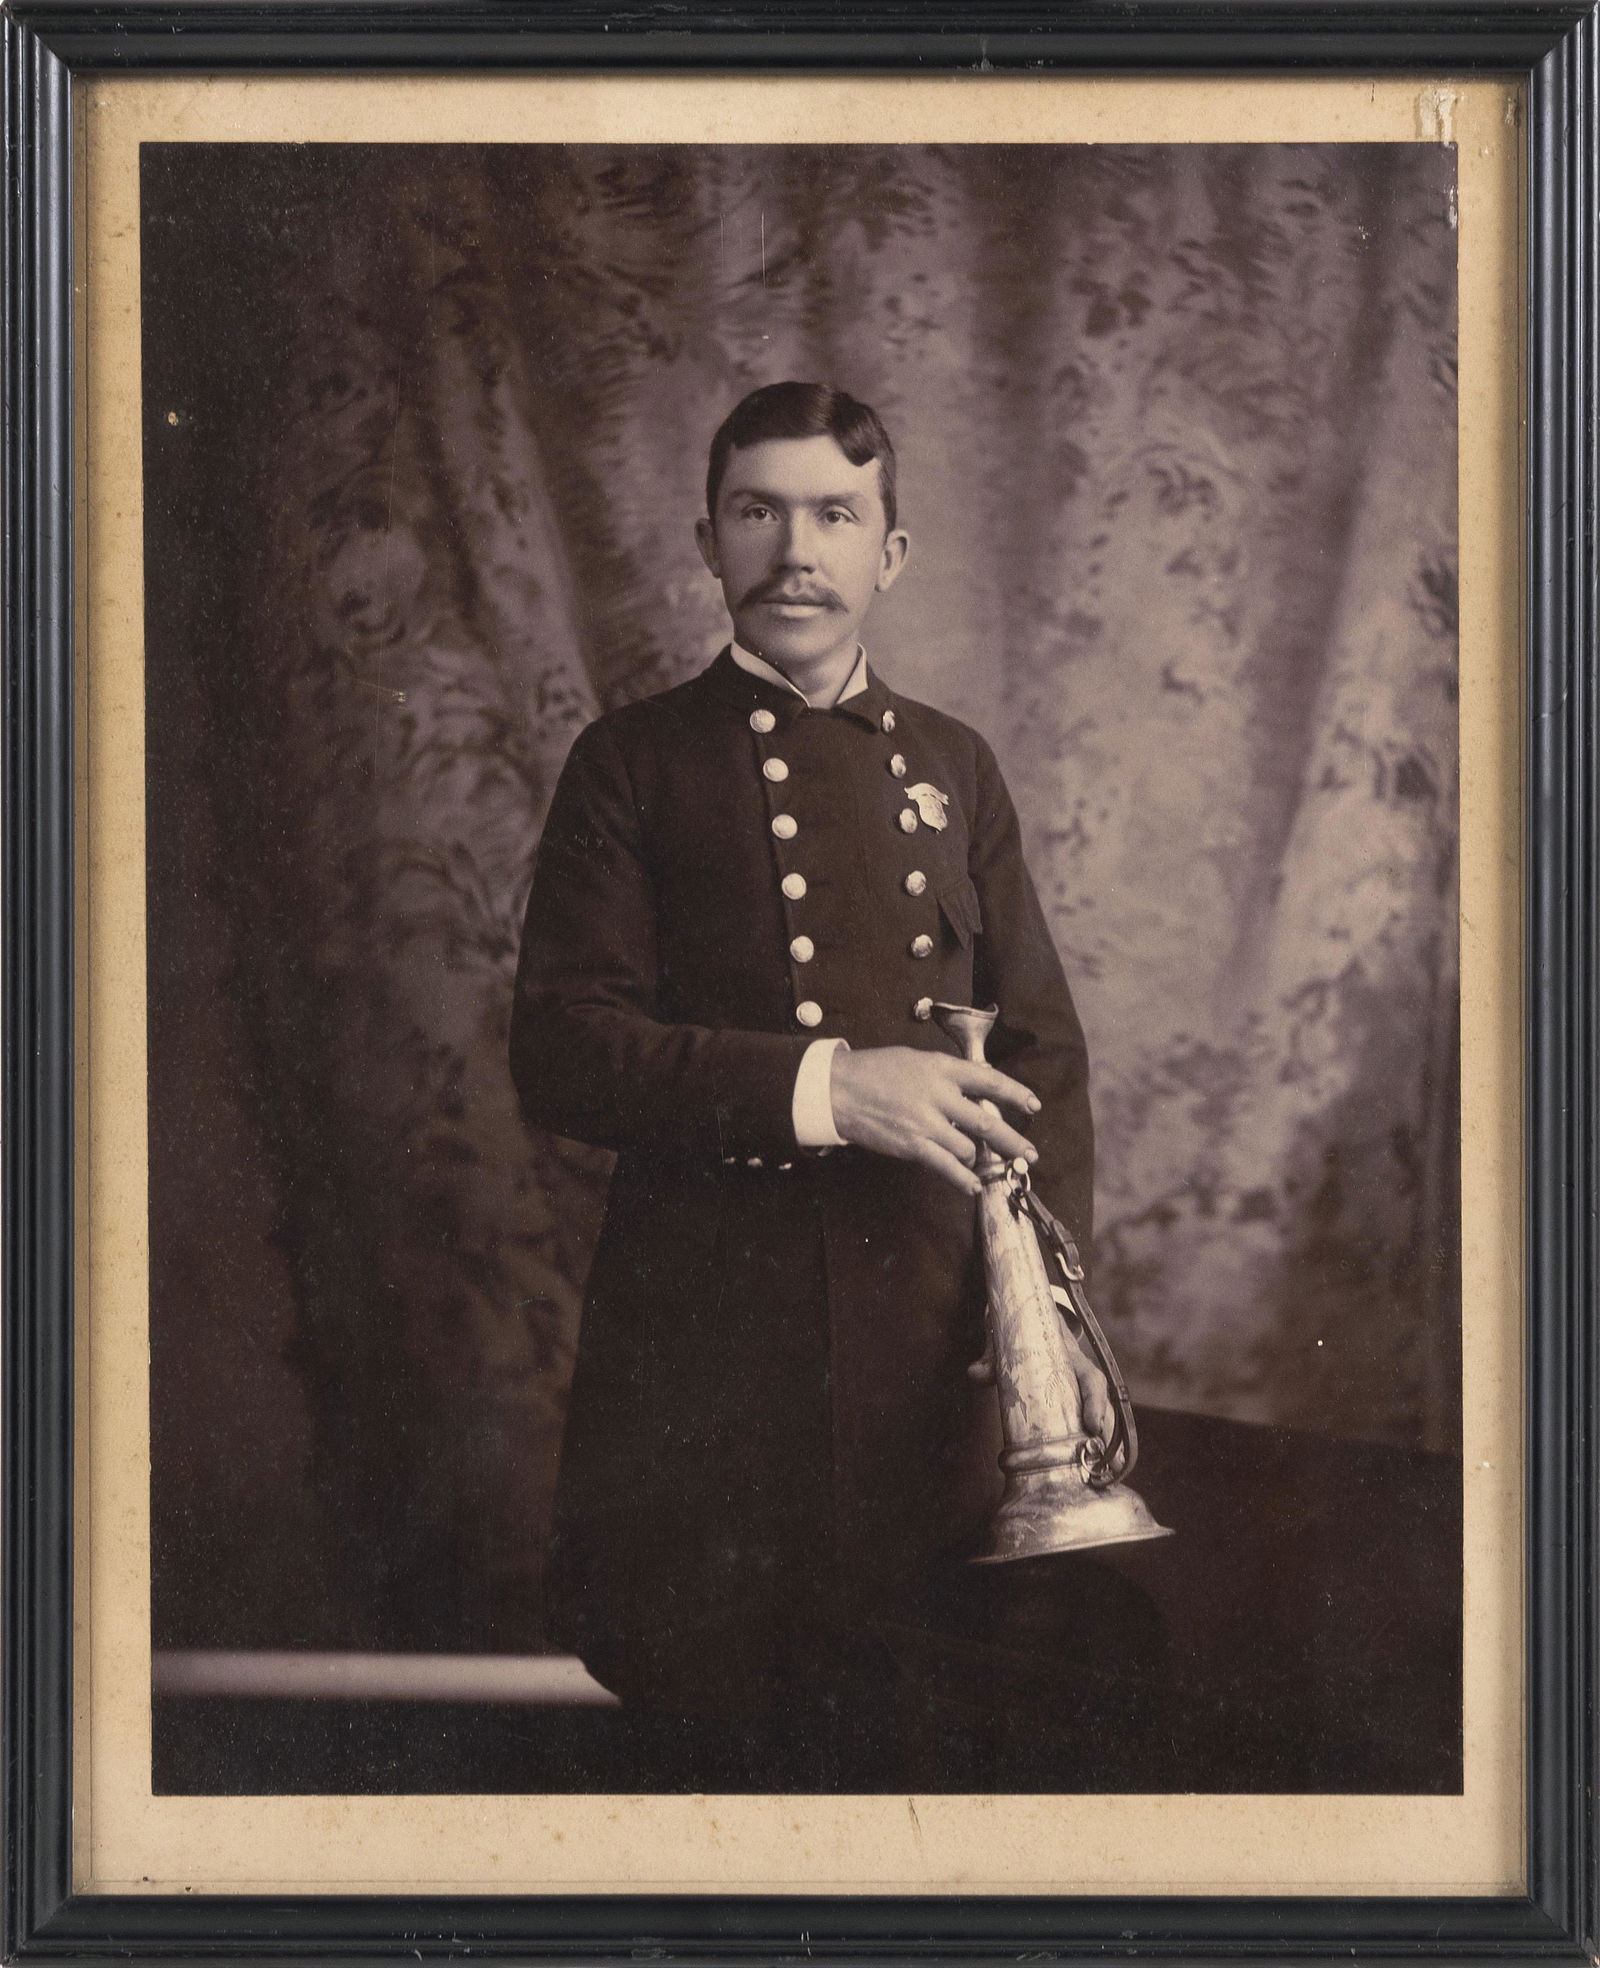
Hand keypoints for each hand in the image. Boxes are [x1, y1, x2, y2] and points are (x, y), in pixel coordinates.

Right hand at [829, 1045, 1041, 1194]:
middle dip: (1012, 1141)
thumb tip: (975, 1088)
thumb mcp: (915, 1060)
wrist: (838, 1090)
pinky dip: (963, 1179)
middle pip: (987, 1122)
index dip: (1015, 1094)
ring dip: (976, 1158)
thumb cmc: (874, 1071)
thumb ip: (946, 1075)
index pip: (989, 1080)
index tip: (1033, 1105)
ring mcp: (926, 1123)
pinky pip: (947, 1167)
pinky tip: (974, 1186)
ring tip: (977, 1162)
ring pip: (968, 1148)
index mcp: (941, 1068)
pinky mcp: (913, 1146)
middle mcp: (938, 1095)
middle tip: (1029, 1154)